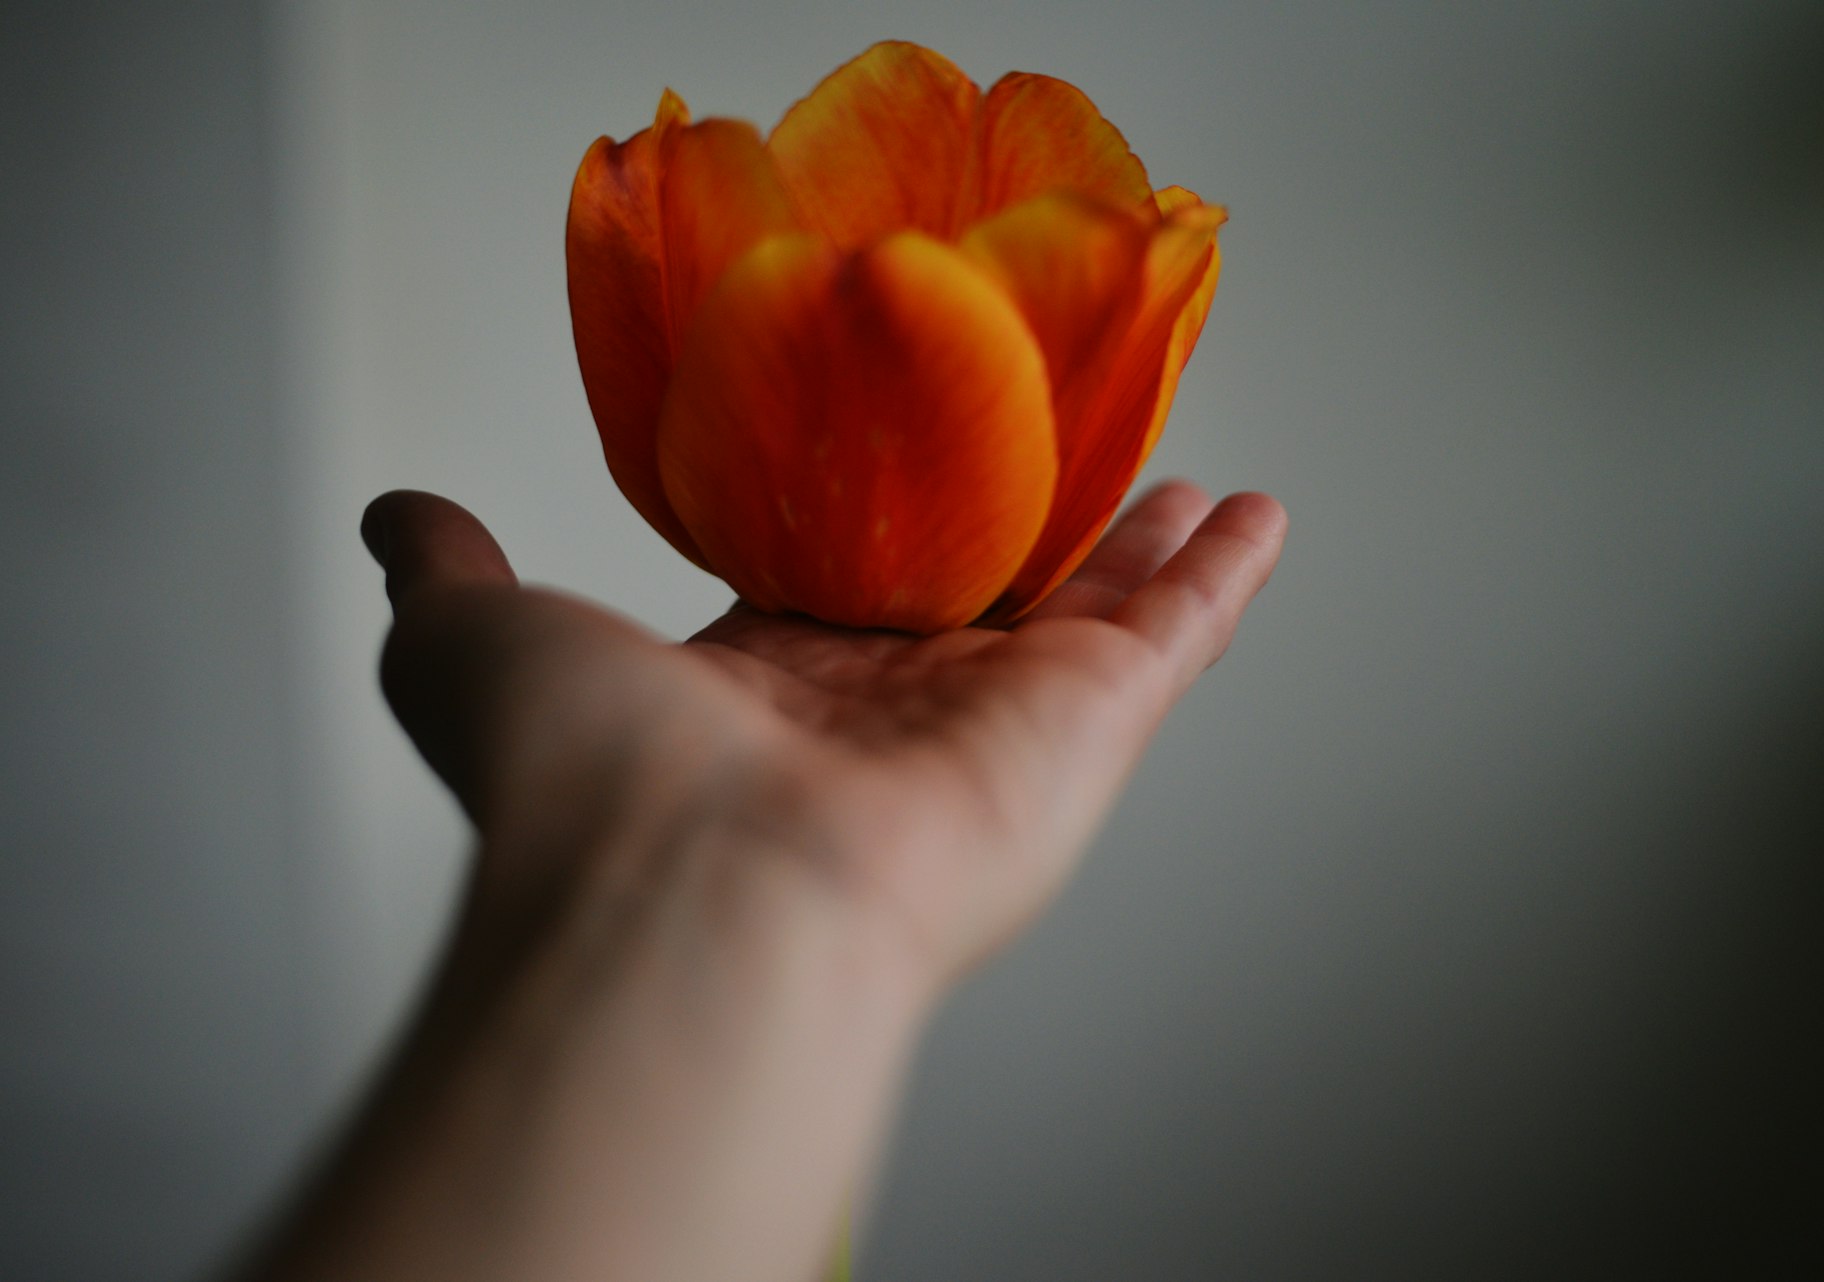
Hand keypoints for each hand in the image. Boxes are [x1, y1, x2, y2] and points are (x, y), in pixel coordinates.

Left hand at [363, 479, 1285, 986]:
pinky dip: (1226, 576)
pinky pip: (1173, 636)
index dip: (869, 519)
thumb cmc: (578, 780)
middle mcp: (884, 712)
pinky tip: (1261, 514)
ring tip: (1181, 474)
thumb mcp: (479, 641)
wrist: (692, 890)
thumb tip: (397, 517)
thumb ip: (452, 574)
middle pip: (978, 598)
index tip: (896, 452)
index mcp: (763, 689)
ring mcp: (992, 723)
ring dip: (1139, 546)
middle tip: (1066, 457)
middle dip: (1023, 534)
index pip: (834, 589)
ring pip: (1088, 613)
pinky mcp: (1080, 728)